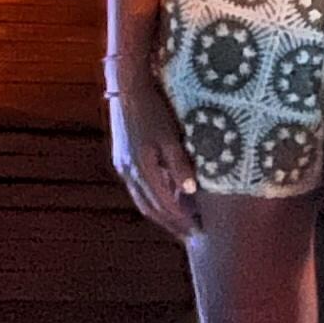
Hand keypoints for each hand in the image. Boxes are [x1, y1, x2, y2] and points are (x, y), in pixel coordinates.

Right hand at [108, 65, 200, 240]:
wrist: (128, 86)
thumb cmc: (153, 109)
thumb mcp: (170, 136)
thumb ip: (179, 164)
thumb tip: (191, 190)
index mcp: (142, 169)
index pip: (164, 205)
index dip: (181, 220)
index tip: (199, 230)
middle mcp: (129, 172)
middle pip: (151, 209)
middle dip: (171, 224)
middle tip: (192, 235)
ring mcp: (124, 166)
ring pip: (143, 200)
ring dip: (162, 213)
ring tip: (182, 222)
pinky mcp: (123, 158)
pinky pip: (140, 187)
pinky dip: (155, 197)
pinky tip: (169, 197)